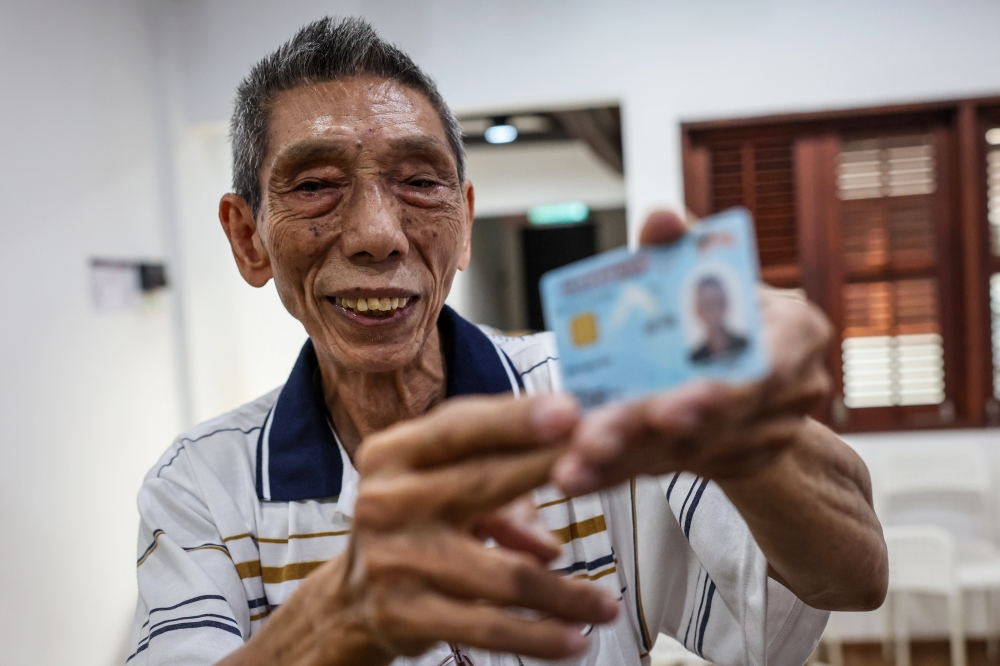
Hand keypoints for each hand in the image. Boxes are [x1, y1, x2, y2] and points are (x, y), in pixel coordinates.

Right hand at [225, 395, 618, 665]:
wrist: (351, 597)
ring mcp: (395, 559)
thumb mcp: (441, 483)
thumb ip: (497, 478)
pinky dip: (538, 636)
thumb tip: (556, 522)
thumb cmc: (415, 521)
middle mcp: (388, 499)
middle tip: (609, 468)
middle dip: (552, 473)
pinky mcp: (405, 613)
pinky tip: (575, 640)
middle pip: (484, 483)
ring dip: (565, 594)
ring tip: (608, 605)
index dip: (517, 419)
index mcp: (394, 453)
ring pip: (502, 574)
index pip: (461, 427)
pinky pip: (488, 627)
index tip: (571, 411)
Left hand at [551, 210, 832, 493]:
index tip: (669, 409)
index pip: (765, 368)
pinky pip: (672, 470)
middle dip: (650, 431)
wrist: (748, 362)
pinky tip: (578, 477)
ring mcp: (768, 435)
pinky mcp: (736, 463)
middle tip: (595, 439)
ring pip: (689, 452)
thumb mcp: (704, 269)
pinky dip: (623, 472)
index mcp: (794, 334)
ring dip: (625, 458)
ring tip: (572, 462)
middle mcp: (791, 392)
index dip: (719, 392)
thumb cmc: (721, 304)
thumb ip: (681, 245)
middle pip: (717, 420)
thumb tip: (660, 218)